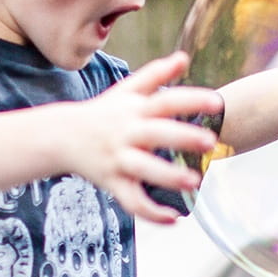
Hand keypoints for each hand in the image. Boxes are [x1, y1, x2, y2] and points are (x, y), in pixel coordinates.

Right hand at [58, 52, 221, 223]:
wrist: (60, 137)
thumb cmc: (102, 113)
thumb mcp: (126, 91)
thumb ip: (156, 75)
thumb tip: (184, 57)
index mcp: (134, 110)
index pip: (165, 100)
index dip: (191, 99)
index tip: (217, 102)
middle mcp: (127, 133)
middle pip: (156, 133)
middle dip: (183, 137)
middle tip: (210, 142)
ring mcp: (118, 159)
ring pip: (144, 170)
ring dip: (168, 177)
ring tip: (194, 182)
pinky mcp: (112, 183)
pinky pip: (132, 201)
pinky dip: (152, 213)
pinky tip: (174, 219)